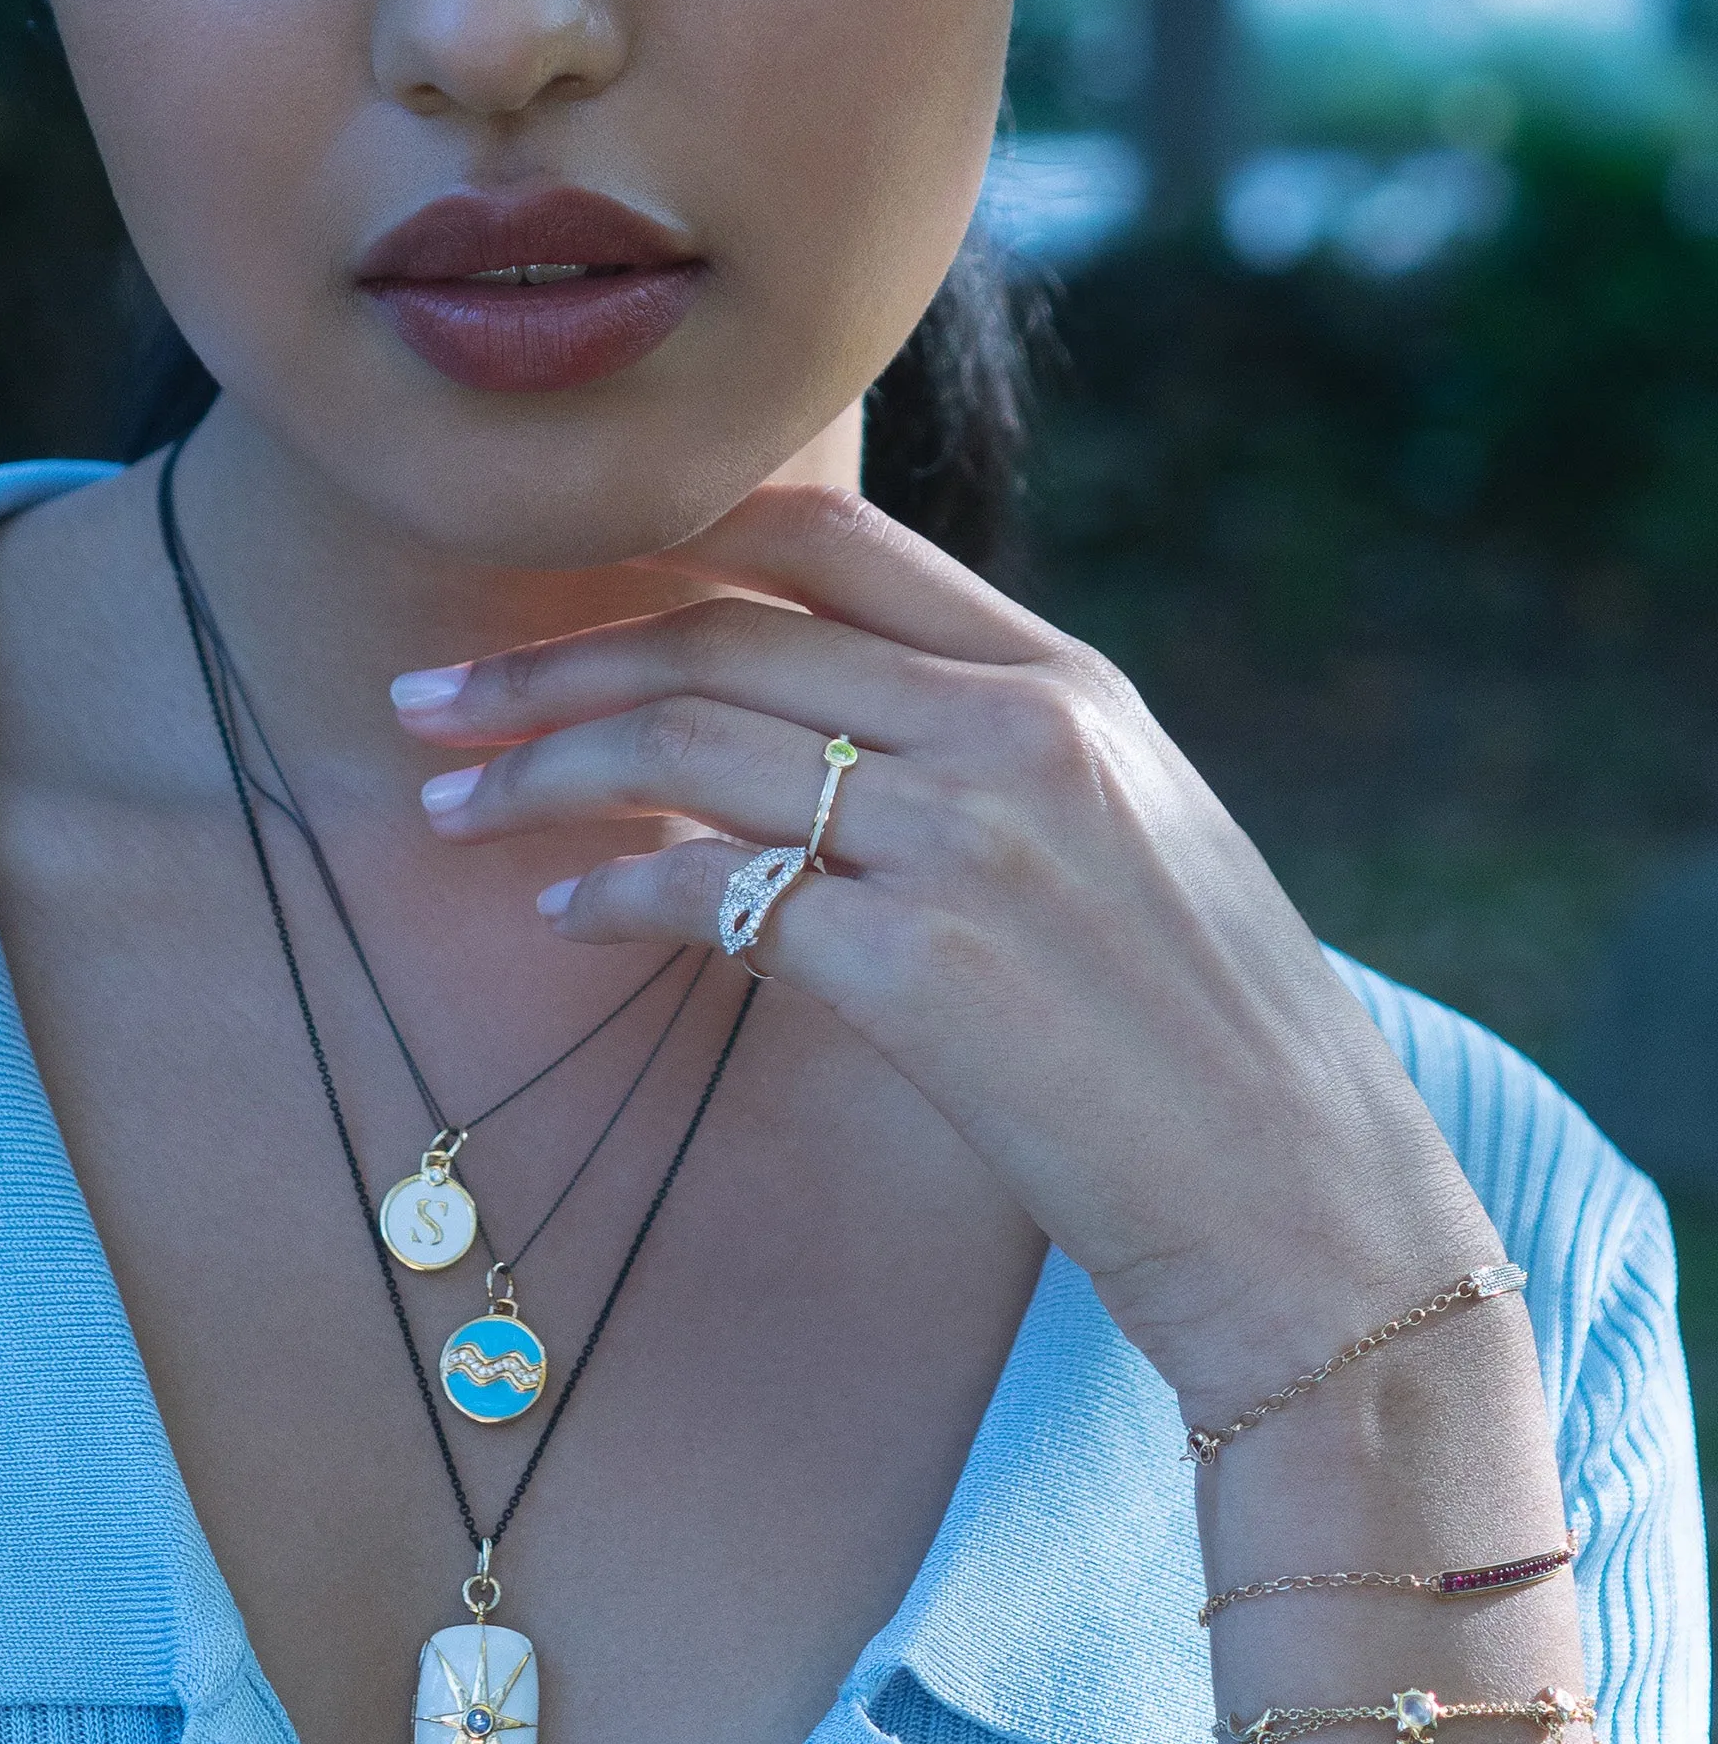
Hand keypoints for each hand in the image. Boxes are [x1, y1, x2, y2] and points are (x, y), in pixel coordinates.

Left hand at [392, 486, 1503, 1414]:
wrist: (1309, 1203)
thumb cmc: (1213, 1038)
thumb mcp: (1131, 838)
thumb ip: (992, 758)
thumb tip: (818, 741)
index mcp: (1072, 683)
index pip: (838, 543)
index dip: (677, 540)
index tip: (569, 573)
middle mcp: (1018, 732)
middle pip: (724, 641)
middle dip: (553, 661)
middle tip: (434, 696)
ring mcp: (970, 842)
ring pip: (693, 750)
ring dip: (545, 770)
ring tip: (449, 803)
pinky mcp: (922, 971)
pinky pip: (715, 894)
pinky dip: (616, 893)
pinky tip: (563, 910)